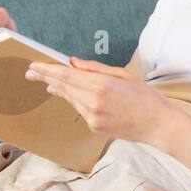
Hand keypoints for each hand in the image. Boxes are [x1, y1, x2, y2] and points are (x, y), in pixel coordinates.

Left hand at [24, 57, 172, 144]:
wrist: (158, 124)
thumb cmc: (145, 97)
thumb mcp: (123, 75)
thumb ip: (95, 69)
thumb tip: (73, 63)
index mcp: (101, 85)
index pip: (66, 75)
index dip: (47, 70)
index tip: (34, 66)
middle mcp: (93, 102)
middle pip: (63, 87)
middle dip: (46, 78)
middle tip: (31, 73)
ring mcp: (92, 116)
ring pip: (70, 99)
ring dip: (60, 90)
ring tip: (49, 83)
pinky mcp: (94, 127)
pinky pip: (80, 110)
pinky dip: (77, 101)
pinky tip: (77, 96)